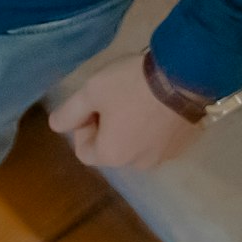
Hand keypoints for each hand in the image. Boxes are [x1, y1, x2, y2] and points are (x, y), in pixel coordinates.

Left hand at [47, 54, 205, 172]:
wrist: (186, 76)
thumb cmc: (132, 86)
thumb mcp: (91, 92)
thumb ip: (69, 112)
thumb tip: (55, 126)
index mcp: (113, 156)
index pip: (85, 151)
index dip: (82, 127)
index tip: (93, 103)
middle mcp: (139, 164)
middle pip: (112, 149)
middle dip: (108, 126)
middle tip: (115, 97)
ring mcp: (165, 157)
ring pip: (136, 144)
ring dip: (131, 127)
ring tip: (138, 98)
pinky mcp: (184, 145)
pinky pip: (158, 139)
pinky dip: (153, 126)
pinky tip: (157, 103)